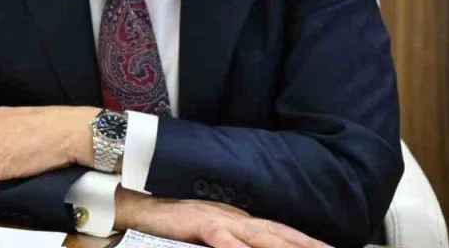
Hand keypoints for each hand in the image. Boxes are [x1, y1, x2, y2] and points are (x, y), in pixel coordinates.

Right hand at [115, 190, 332, 247]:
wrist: (141, 205)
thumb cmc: (175, 224)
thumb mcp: (211, 234)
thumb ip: (233, 240)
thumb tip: (252, 247)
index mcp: (240, 220)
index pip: (280, 232)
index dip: (306, 241)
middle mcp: (235, 217)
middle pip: (278, 233)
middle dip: (306, 245)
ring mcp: (217, 219)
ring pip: (257, 235)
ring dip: (282, 246)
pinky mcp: (197, 223)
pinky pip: (220, 237)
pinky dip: (234, 246)